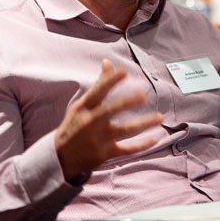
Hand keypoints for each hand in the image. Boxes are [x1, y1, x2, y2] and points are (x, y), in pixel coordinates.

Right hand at [54, 59, 162, 181]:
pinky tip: (155, 139)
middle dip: (127, 103)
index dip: (110, 81)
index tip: (123, 72)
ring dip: (143, 124)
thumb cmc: (74, 126)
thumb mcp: (81, 105)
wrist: (59, 158)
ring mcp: (99, 139)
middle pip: (110, 110)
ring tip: (160, 117)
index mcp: (84, 108)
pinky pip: (127, 150)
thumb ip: (98, 85)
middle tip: (143, 96)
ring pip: (124, 130)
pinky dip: (141, 146)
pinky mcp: (105, 154)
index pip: (97, 92)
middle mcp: (91, 122)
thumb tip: (108, 62)